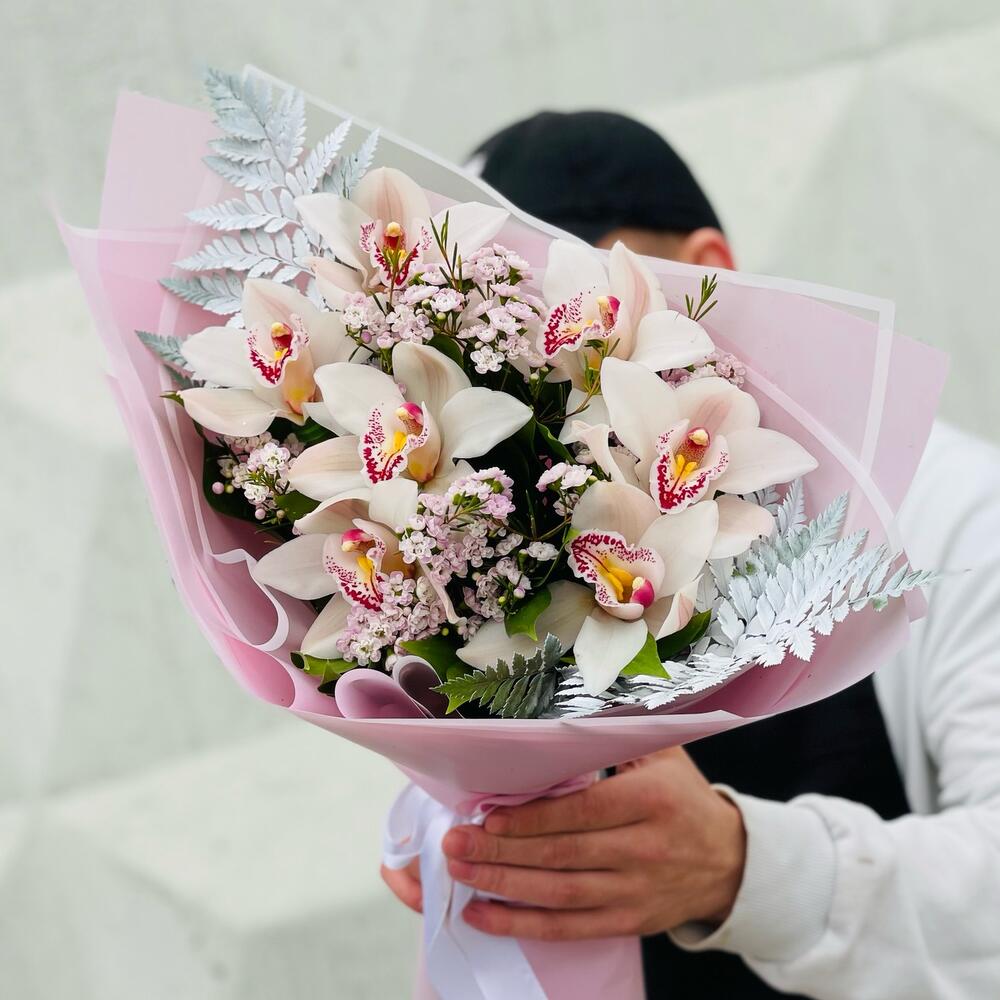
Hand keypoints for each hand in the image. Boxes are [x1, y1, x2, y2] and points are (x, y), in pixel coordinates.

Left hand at [438, 748, 745, 940]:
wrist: (731, 862)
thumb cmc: (684, 798)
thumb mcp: (662, 754)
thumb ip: (616, 733)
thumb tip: (562, 713)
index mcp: (651, 800)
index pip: (583, 812)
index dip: (533, 819)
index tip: (488, 816)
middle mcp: (644, 849)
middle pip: (563, 854)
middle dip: (502, 852)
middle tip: (455, 843)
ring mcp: (635, 891)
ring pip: (560, 894)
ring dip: (504, 886)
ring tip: (459, 873)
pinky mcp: (628, 922)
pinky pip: (569, 928)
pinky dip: (523, 926)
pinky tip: (483, 915)